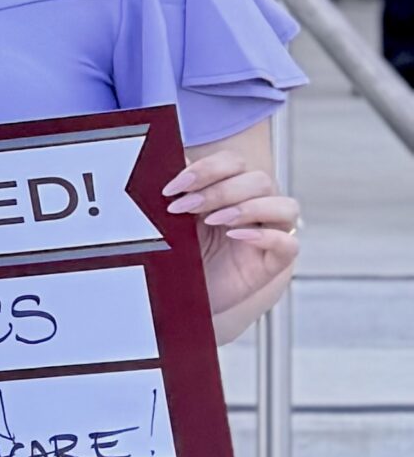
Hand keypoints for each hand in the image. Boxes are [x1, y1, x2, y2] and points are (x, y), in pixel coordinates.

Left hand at [167, 146, 300, 339]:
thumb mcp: (171, 220)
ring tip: (212, 220)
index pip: (234, 163)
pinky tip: (236, 235)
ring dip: (249, 207)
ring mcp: (268, 234)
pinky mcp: (272, 262)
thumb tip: (168, 161)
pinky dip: (267, 236)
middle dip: (219, 190)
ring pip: (285, 206)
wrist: (176, 295)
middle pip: (259, 180)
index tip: (172, 188)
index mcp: (232, 189)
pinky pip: (289, 244)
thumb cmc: (177, 253)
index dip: (207, 169)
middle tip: (183, 207)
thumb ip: (176, 192)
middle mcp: (256, 207)